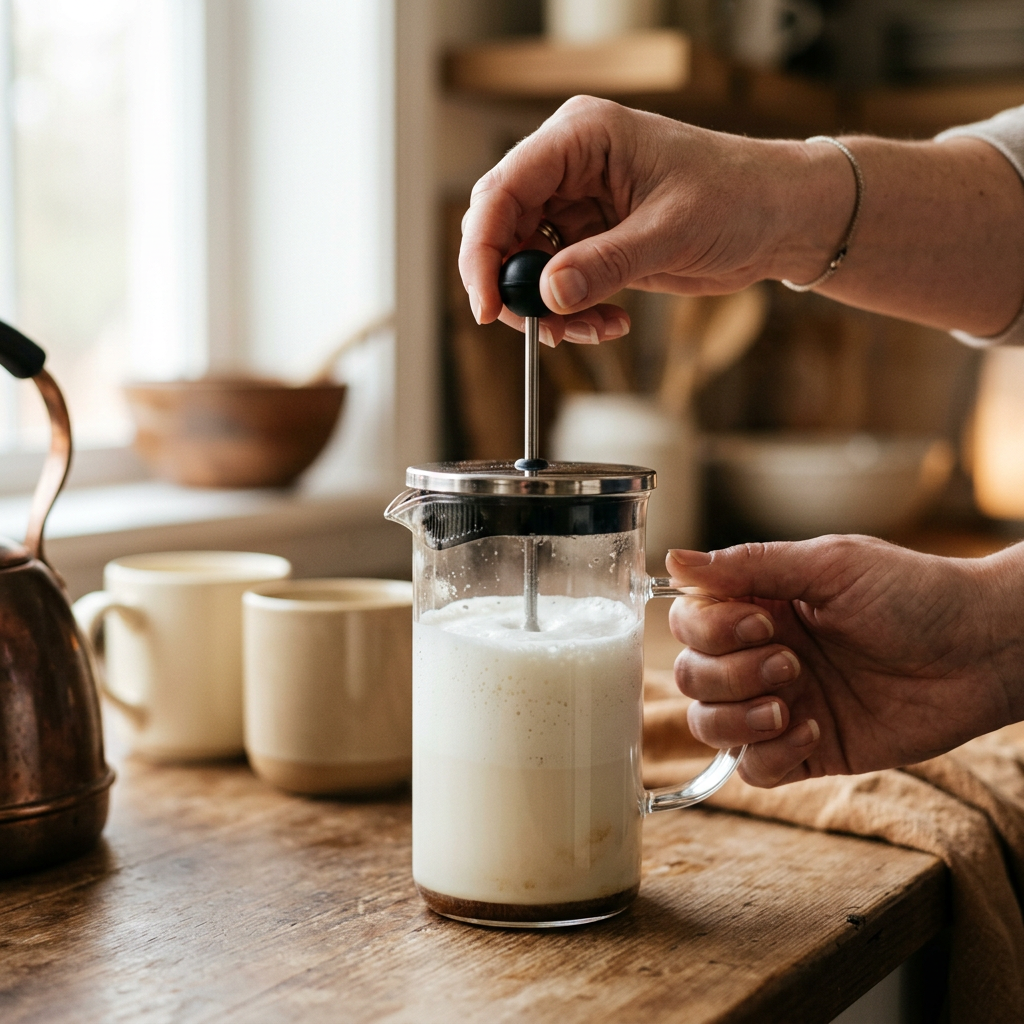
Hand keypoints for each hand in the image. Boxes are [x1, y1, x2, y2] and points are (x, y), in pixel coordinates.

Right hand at [458, 96, 838, 345]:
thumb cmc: (739, 197)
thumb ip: (605, 263)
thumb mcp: (671, 230)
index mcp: (582, 138)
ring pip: (527, 266)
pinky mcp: (592, 242)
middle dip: (512, 286)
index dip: (483, 248)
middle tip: (532, 330)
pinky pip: (557, 285)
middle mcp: (570, 168)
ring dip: (547, 309)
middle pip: (502, 229)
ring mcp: (578, 207)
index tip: (489, 304)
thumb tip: (547, 295)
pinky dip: (572, 313)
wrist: (780, 219)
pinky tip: (608, 324)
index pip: (503, 189)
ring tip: (589, 331)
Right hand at [666, 537, 1023, 787]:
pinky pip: (753, 770)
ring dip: (739, 716)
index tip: (765, 622)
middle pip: (691, 677)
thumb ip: (749, 565)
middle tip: (792, 662)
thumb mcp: (829, 564)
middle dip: (730, 674)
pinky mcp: (808, 751)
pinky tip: (815, 728)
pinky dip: (770, 754)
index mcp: (757, 606)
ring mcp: (779, 705)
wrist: (981, 651)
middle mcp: (759, 656)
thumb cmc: (913, 594)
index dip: (710, 630)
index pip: (689, 624)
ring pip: (709, 727)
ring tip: (792, 701)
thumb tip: (673, 560)